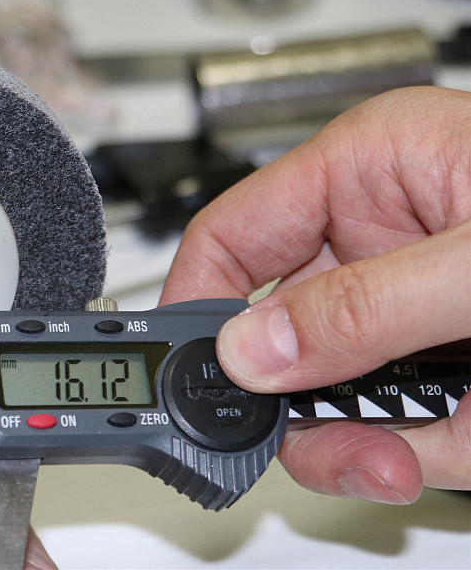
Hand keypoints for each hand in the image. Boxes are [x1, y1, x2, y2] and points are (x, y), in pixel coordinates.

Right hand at [160, 86, 469, 503]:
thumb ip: (367, 305)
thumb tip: (253, 354)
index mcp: (369, 167)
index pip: (231, 234)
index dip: (194, 306)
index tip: (180, 376)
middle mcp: (381, 236)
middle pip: (275, 333)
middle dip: (290, 401)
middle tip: (306, 441)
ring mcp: (413, 305)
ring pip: (332, 392)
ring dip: (357, 440)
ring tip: (397, 456)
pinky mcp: (449, 360)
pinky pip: (397, 423)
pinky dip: (418, 450)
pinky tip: (445, 442)